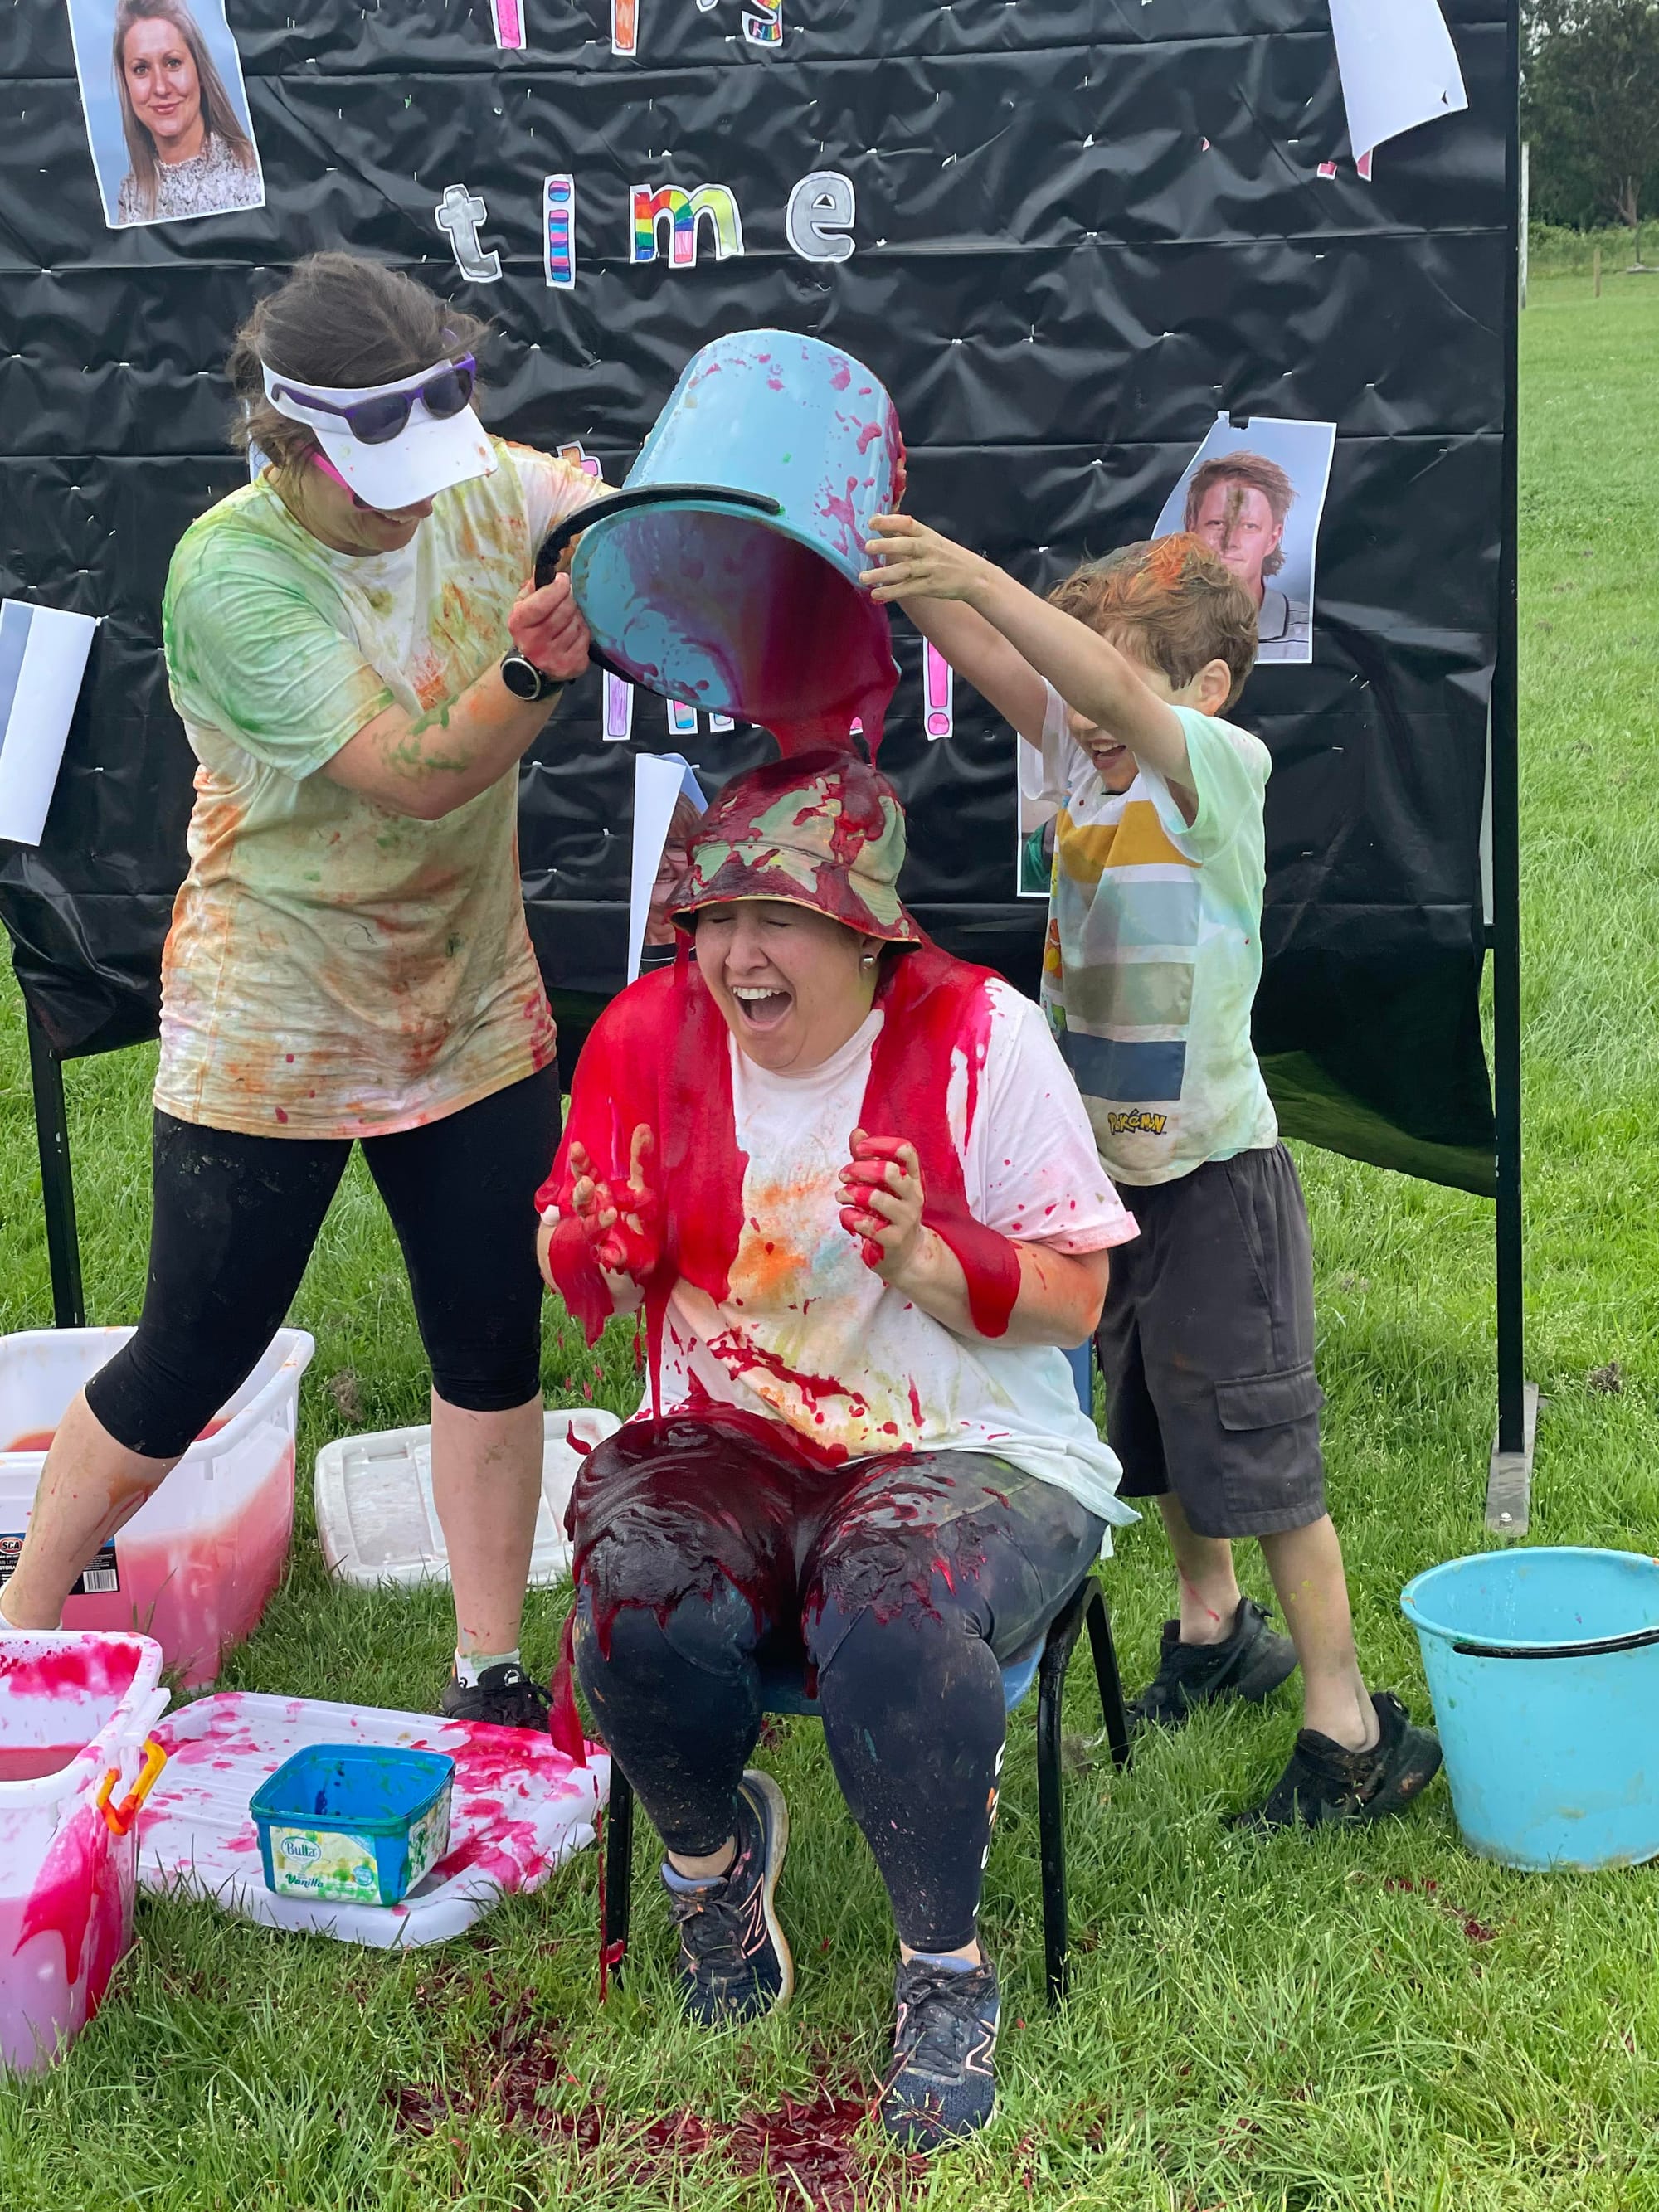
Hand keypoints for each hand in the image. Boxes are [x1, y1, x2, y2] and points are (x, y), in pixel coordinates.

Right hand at [510, 572, 590, 682]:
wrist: (533, 665)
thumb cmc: (531, 628)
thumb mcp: (523, 606)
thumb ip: (533, 586)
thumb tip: (546, 569)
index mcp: (518, 624)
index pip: (542, 602)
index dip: (557, 587)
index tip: (563, 580)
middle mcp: (533, 643)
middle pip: (564, 610)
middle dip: (569, 600)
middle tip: (568, 598)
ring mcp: (552, 657)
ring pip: (577, 623)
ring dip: (577, 616)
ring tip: (569, 618)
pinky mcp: (570, 666)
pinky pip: (585, 639)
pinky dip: (583, 632)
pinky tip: (574, 633)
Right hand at [567, 1125, 657, 1280]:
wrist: (630, 1260)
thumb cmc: (632, 1216)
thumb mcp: (640, 1187)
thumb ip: (640, 1161)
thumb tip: (643, 1128)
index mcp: (602, 1194)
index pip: (589, 1174)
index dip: (583, 1162)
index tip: (583, 1146)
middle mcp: (596, 1213)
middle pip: (583, 1200)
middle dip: (582, 1192)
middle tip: (587, 1184)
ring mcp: (600, 1236)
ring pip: (590, 1227)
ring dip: (597, 1221)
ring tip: (609, 1214)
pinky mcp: (612, 1257)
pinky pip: (606, 1257)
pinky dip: (609, 1256)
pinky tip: (612, 1255)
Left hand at [836, 1129, 925, 1280]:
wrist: (905, 1256)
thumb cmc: (889, 1215)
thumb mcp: (881, 1186)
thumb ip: (868, 1159)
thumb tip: (857, 1132)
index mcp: (912, 1178)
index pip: (905, 1151)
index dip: (881, 1144)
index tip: (859, 1149)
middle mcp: (913, 1196)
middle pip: (890, 1172)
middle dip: (860, 1169)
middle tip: (843, 1175)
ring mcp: (905, 1219)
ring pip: (877, 1198)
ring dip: (851, 1194)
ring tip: (841, 1196)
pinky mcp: (894, 1240)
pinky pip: (868, 1225)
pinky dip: (850, 1218)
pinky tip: (847, 1216)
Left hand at [859, 513, 987, 605]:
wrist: (975, 576)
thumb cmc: (949, 557)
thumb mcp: (932, 540)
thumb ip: (907, 535)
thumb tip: (881, 527)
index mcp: (928, 535)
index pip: (908, 524)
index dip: (890, 521)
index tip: (872, 521)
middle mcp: (929, 549)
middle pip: (906, 545)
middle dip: (887, 545)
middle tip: (867, 547)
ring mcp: (930, 568)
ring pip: (905, 570)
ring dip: (883, 574)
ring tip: (864, 577)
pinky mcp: (931, 586)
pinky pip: (909, 589)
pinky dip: (892, 592)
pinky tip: (877, 594)